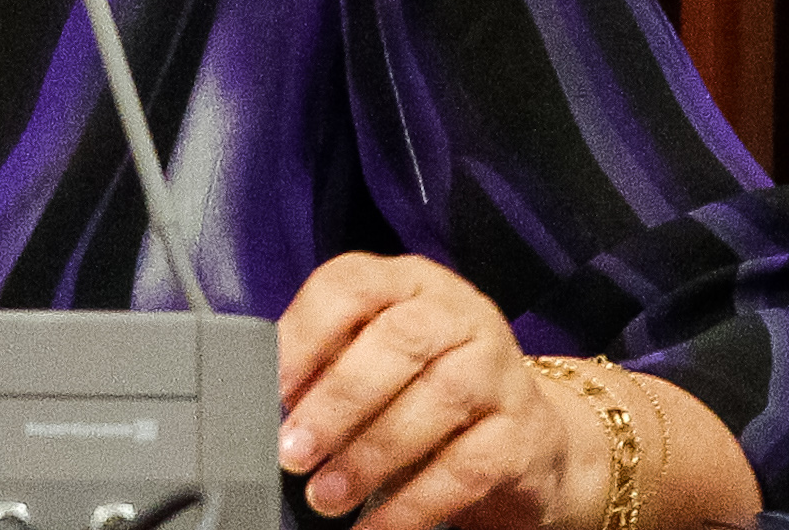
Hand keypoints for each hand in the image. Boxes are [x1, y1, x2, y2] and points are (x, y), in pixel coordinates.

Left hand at [273, 253, 605, 529]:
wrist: (523, 435)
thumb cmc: (426, 387)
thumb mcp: (375, 361)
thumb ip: (327, 365)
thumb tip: (265, 397)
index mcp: (409, 283)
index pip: (352, 284)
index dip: (307, 332)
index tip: (274, 386)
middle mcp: (459, 314)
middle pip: (399, 341)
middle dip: (338, 400)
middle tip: (293, 451)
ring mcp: (499, 371)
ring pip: (437, 400)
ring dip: (371, 454)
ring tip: (326, 495)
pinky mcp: (522, 433)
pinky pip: (466, 467)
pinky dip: (414, 503)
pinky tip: (377, 526)